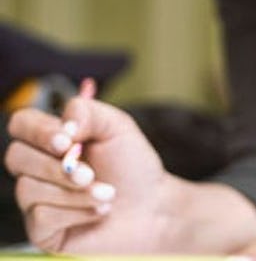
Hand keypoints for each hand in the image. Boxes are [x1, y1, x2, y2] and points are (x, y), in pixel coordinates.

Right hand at [5, 96, 170, 252]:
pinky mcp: (42, 228)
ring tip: (108, 194)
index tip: (68, 141)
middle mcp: (37, 166)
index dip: (38, 131)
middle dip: (57, 167)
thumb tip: (64, 126)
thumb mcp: (117, 127)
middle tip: (90, 174)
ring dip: (74, 192)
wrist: (152, 205)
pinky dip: (76, 212)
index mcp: (52, 138)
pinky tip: (98, 211)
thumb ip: (88, 112)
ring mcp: (36, 198)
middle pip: (17, 157)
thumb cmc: (132, 165)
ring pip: (28, 189)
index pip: (22, 124)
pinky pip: (41, 217)